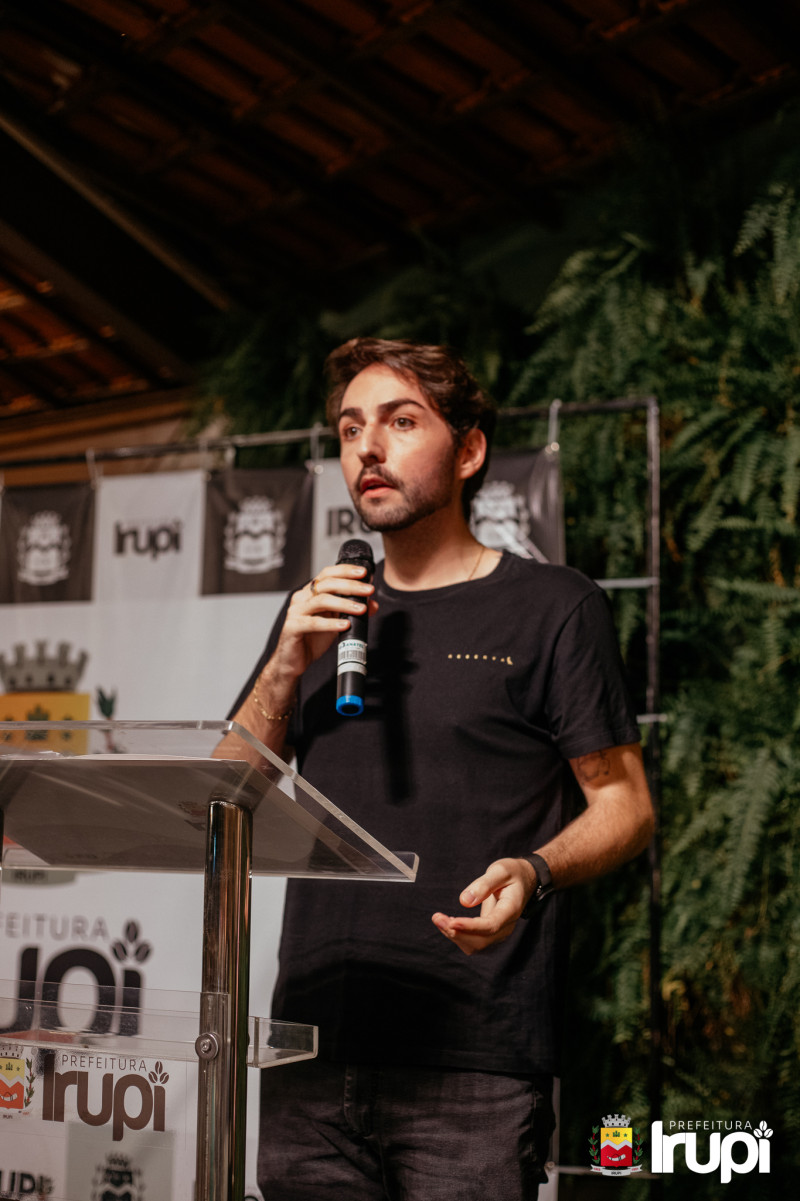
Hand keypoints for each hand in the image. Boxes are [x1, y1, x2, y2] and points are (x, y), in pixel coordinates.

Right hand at [267, 563, 377, 688]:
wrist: (294, 660)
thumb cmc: (312, 639)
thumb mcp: (337, 623)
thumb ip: (352, 612)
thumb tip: (373, 604)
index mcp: (310, 593)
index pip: (327, 574)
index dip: (346, 571)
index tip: (365, 573)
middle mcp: (301, 598)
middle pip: (326, 584)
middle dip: (351, 585)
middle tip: (369, 589)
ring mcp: (295, 612)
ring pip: (321, 601)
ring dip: (344, 603)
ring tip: (361, 609)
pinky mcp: (292, 627)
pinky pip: (313, 623)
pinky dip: (331, 623)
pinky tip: (345, 625)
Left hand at [431, 857, 536, 954]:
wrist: (523, 880)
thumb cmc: (512, 873)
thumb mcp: (500, 870)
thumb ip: (484, 884)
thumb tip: (464, 901)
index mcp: (511, 910)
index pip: (491, 926)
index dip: (471, 927)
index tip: (452, 922)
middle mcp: (506, 926)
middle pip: (481, 941)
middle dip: (457, 932)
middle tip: (437, 917)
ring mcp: (499, 933)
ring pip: (475, 946)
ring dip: (454, 936)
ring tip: (438, 918)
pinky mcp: (490, 934)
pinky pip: (473, 942)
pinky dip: (457, 935)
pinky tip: (447, 922)